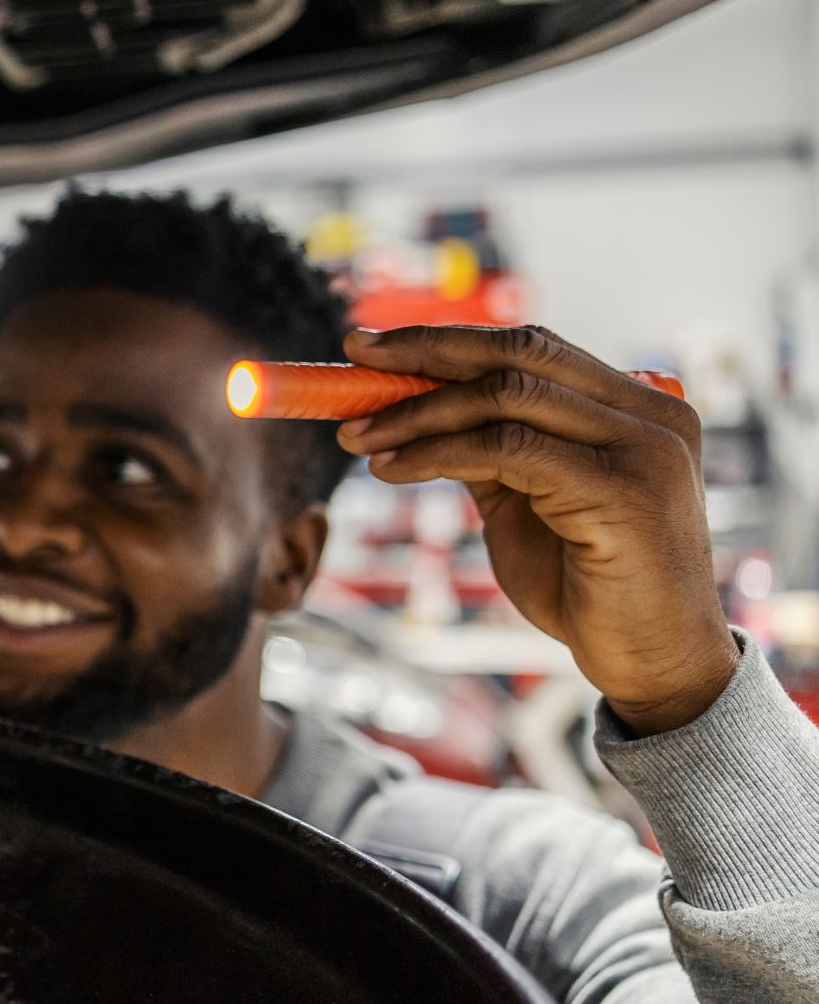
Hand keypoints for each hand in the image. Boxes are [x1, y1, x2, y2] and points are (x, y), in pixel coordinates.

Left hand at [337, 324, 735, 733]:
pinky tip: (391, 468)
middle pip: (520, 353)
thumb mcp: (528, 500)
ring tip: (357, 437)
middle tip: (352, 359)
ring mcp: (644, 449)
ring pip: (505, 398)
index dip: (447, 340)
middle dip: (425, 351)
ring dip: (415, 413)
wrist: (652, 663)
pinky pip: (507, 450)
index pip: (531, 347)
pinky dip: (437, 452)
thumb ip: (492, 448)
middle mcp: (652, 415)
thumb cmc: (588, 587)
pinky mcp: (623, 491)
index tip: (370, 345)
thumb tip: (411, 401)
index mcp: (637, 406)